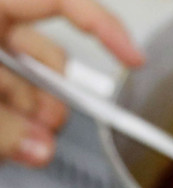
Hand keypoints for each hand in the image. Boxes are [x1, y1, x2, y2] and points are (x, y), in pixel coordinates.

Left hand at [0, 0, 142, 165]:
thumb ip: (4, 127)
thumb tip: (40, 148)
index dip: (105, 27)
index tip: (133, 60)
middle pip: (48, 57)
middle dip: (56, 101)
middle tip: (50, 132)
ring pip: (28, 81)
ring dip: (34, 116)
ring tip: (23, 143)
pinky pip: (8, 92)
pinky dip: (14, 118)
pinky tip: (6, 138)